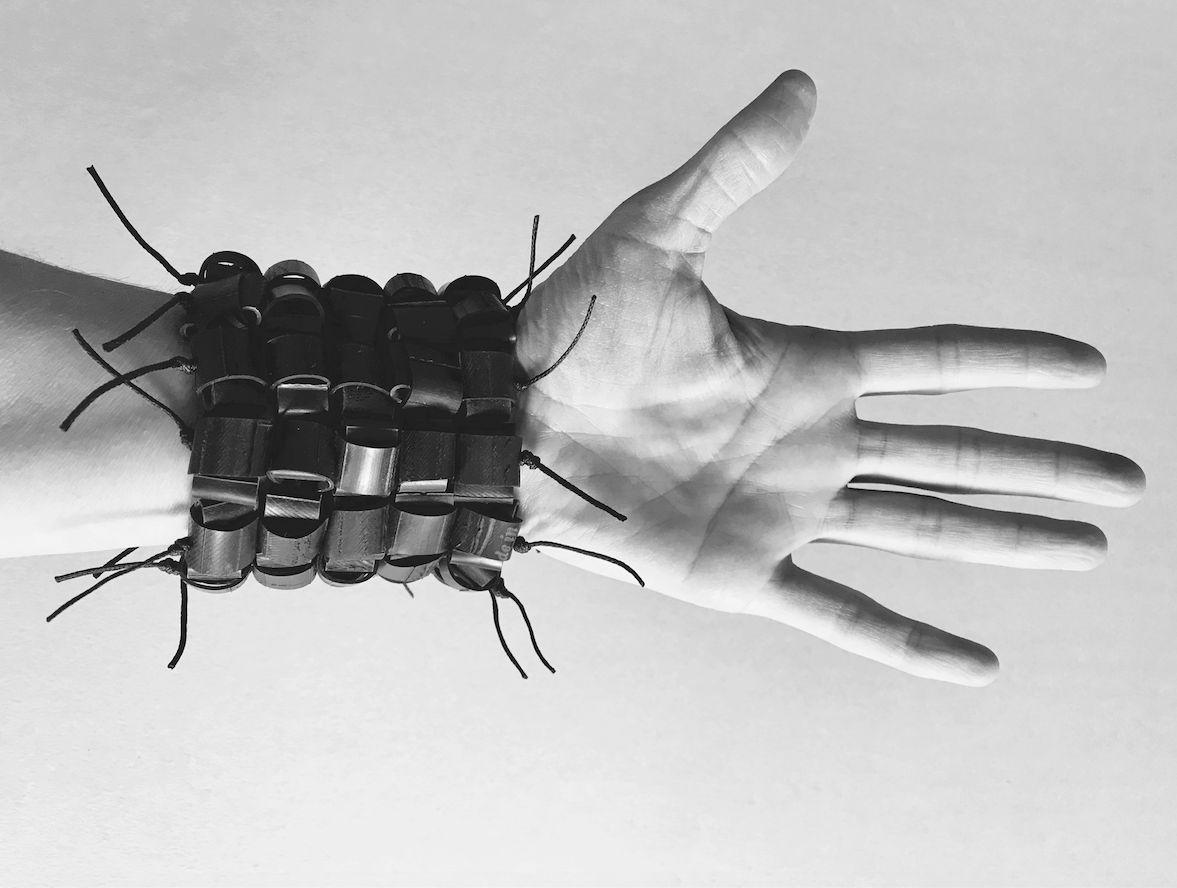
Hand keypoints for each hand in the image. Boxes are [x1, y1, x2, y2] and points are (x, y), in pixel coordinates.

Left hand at [511, 70, 1146, 686]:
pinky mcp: (743, 573)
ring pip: (922, 530)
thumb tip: (803, 82)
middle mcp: (810, 445)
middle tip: (1129, 482)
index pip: (937, 361)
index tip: (1092, 366)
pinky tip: (976, 663)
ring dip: (1008, 540)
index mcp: (805, 368)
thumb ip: (734, 167)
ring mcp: (783, 512)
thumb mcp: (661, 232)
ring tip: (1088, 548)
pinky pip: (842, 613)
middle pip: (954, 456)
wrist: (512, 418)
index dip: (1015, 363)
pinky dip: (908, 642)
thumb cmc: (578, 325)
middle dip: (1044, 467)